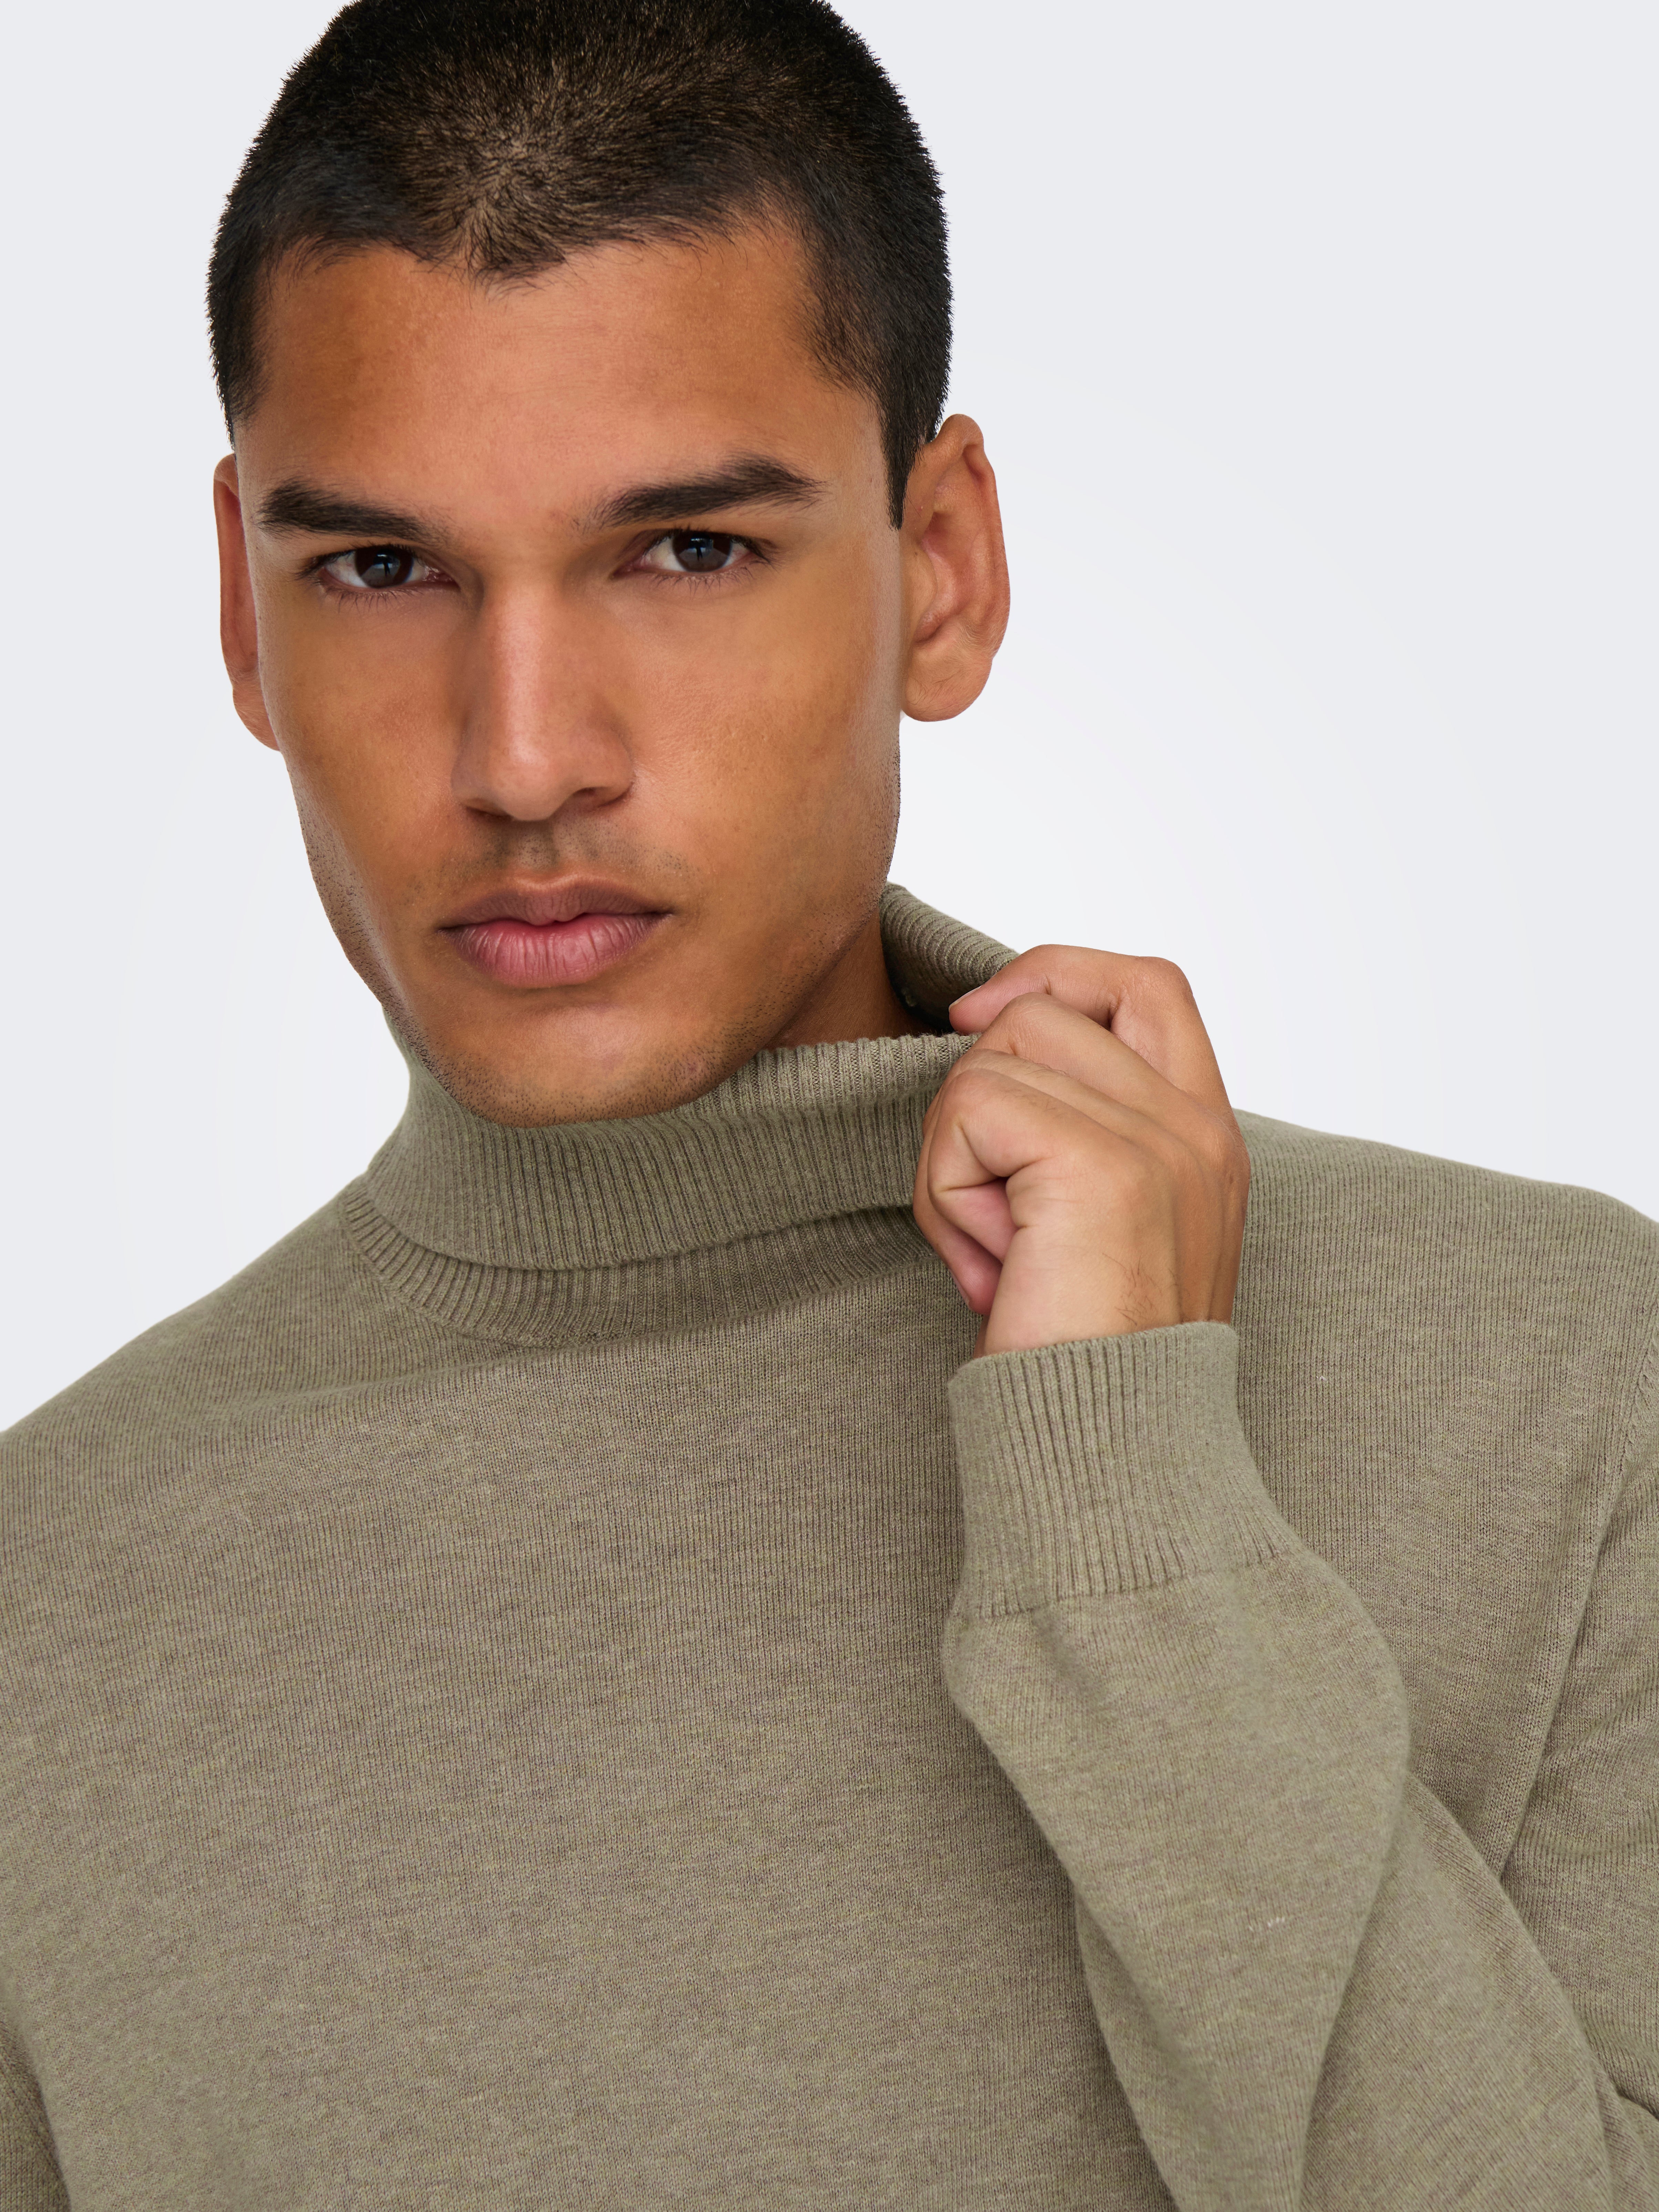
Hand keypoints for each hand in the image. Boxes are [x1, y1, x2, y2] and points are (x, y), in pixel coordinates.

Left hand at [913, 946, 1248, 1354]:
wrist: (1106, 1456)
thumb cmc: (1083, 1359)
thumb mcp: (1092, 1225)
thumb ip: (1076, 1131)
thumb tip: (983, 1036)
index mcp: (1208, 1138)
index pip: (1145, 985)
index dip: (1056, 975)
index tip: (979, 1018)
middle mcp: (1198, 1129)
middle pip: (1045, 1010)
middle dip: (978, 1092)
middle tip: (988, 1206)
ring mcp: (1160, 1141)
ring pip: (991, 1058)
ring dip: (957, 1157)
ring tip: (995, 1252)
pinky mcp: (1102, 1164)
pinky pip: (968, 1111)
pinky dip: (948, 1191)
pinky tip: (988, 1267)